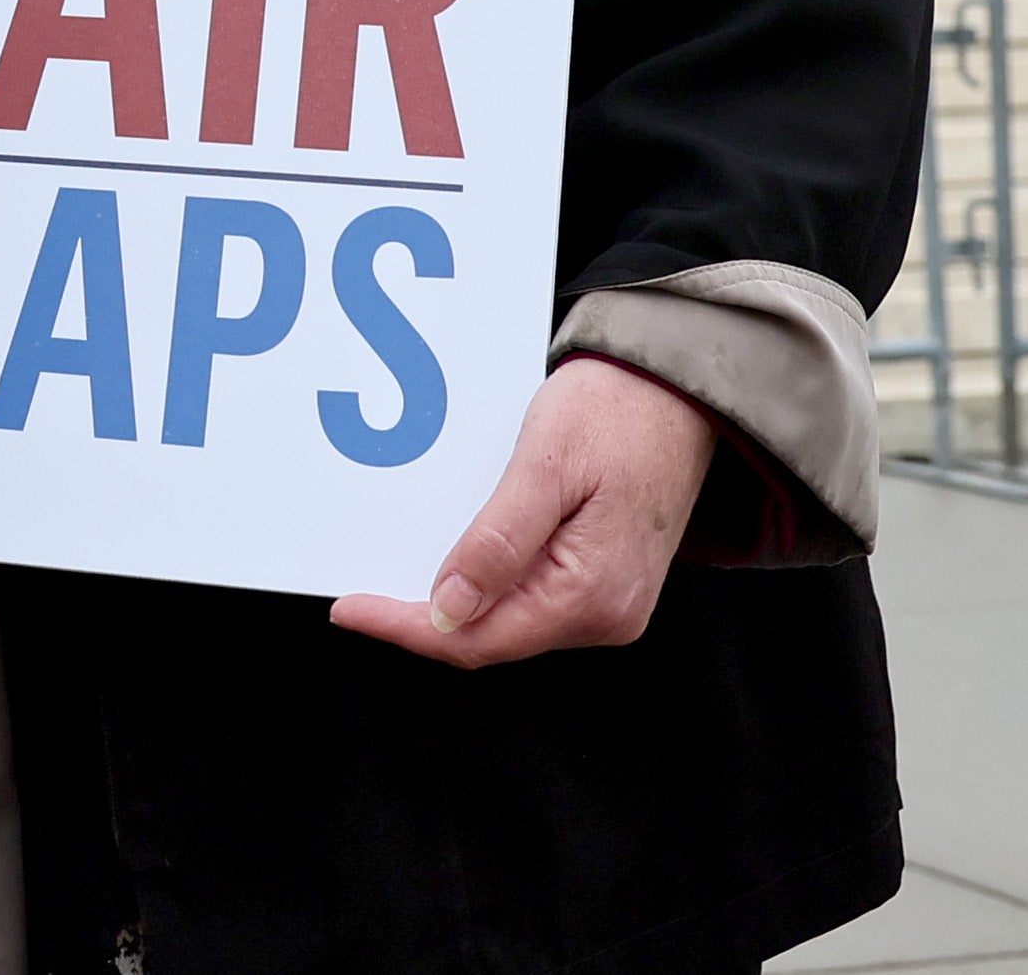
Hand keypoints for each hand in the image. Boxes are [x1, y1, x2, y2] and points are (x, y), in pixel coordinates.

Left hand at [330, 356, 711, 668]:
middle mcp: (606, 615)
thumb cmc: (616, 412)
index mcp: (592, 595)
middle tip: (360, 592)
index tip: (349, 609)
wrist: (679, 388)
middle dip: (423, 618)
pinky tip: (453, 558)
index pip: (479, 639)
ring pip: (509, 621)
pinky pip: (531, 598)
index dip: (407, 627)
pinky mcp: (605, 581)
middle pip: (492, 637)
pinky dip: (486, 583)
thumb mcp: (546, 466)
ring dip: (452, 601)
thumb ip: (498, 543)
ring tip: (394, 570)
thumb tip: (447, 609)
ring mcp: (610, 603)